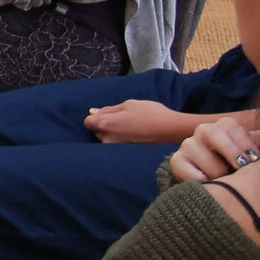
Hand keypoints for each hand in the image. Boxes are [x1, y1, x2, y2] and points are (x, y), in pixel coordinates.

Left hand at [84, 99, 204, 144]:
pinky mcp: (125, 155)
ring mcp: (116, 149)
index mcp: (105, 124)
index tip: (109, 114)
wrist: (172, 131)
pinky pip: (117, 146)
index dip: (97, 116)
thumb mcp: (129, 104)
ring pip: (107, 139)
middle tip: (124, 120)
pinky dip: (122, 141)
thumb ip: (108, 109)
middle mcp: (107, 140)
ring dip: (114, 134)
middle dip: (105, 125)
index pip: (88, 122)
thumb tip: (92, 112)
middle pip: (97, 131)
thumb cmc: (151, 114)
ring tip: (132, 128)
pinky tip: (135, 136)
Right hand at [168, 114, 259, 183]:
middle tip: (241, 168)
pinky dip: (195, 177)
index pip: (231, 125)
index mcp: (225, 127)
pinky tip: (208, 184)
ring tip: (226, 180)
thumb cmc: (244, 167)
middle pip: (212, 132)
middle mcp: (204, 131)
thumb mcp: (258, 152)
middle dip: (229, 152)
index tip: (254, 159)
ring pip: (196, 149)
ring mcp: (188, 145)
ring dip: (214, 168)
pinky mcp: (177, 161)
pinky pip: (181, 166)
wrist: (223, 184)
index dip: (243, 142)